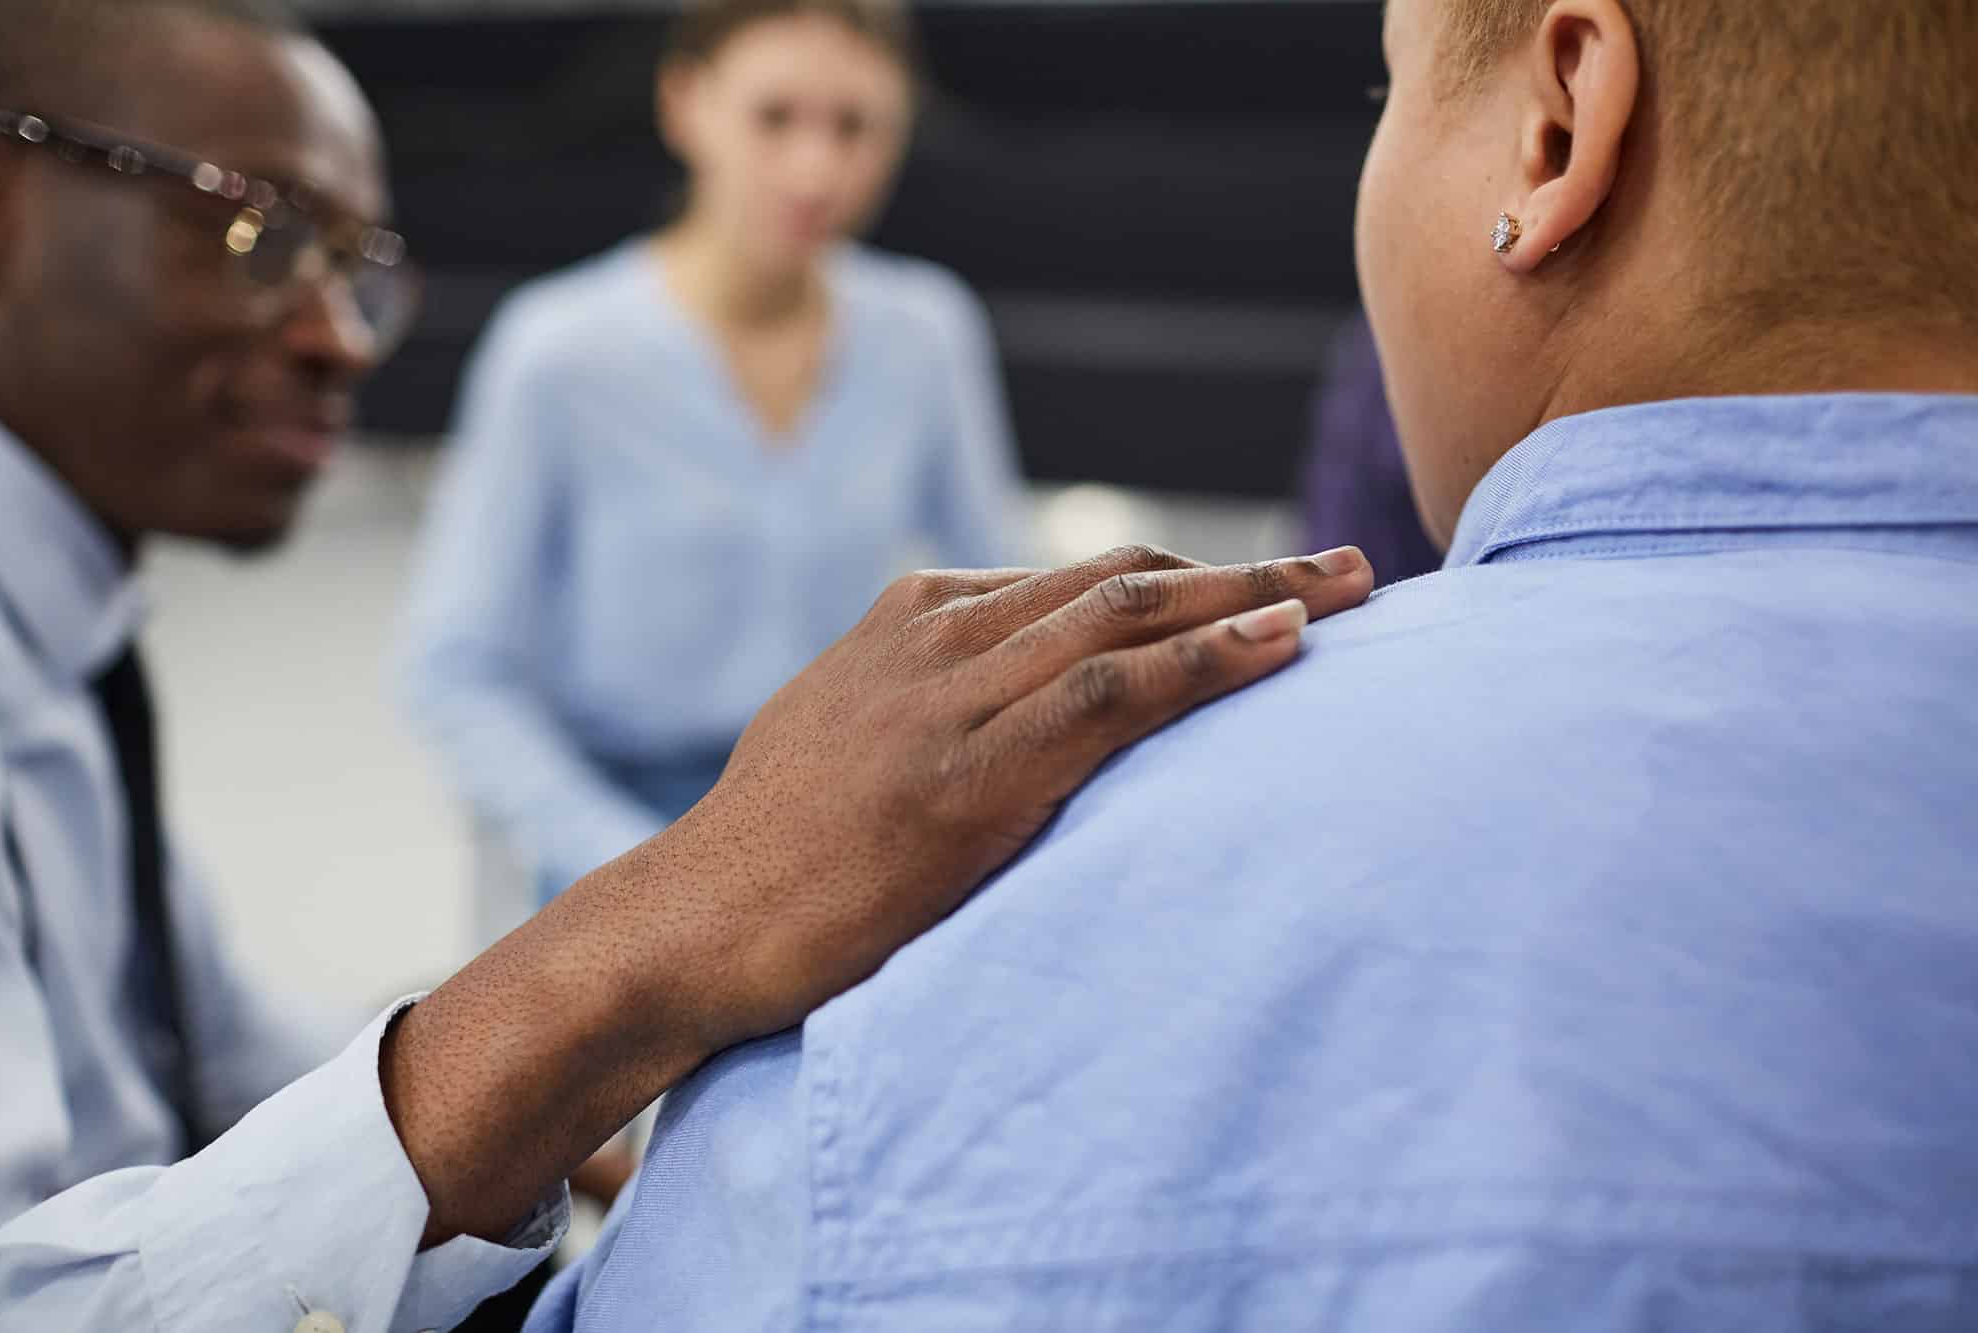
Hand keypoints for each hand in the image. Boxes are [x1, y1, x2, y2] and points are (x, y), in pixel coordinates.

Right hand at [665, 542, 1375, 1046]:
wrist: (692, 922)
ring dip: (1256, 597)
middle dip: (1248, 571)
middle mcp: (937, 637)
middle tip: (1352, 572)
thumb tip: (1000, 715)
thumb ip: (923, 703)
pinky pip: (1110, 693)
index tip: (1266, 593)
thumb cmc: (774, 854)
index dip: (1186, 580)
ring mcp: (950, 698)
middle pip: (1122, 578)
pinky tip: (1282, 648)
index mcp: (911, 620)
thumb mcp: (844, 738)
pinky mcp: (967, 773)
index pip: (1075, 579)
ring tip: (1355, 594)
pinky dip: (1205, 660)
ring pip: (1128, 615)